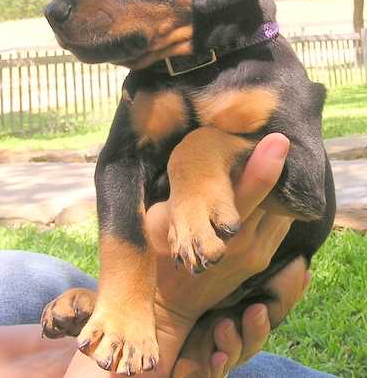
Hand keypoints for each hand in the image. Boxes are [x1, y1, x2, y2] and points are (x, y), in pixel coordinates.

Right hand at [64, 133, 294, 377]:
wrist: (170, 300)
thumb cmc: (159, 252)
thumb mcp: (163, 217)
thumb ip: (184, 195)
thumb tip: (193, 159)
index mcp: (214, 226)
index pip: (250, 189)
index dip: (265, 164)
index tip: (278, 140)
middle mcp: (243, 240)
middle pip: (273, 198)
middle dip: (276, 171)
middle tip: (273, 145)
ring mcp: (257, 253)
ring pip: (282, 212)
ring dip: (279, 191)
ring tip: (272, 166)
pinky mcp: (262, 260)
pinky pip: (280, 226)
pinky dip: (278, 208)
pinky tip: (268, 195)